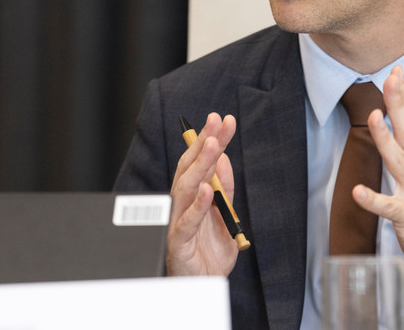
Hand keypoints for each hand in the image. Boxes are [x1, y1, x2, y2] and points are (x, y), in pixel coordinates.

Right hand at [166, 112, 238, 276]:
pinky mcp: (178, 242)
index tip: (225, 119)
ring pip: (186, 187)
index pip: (200, 161)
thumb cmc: (209, 252)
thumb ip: (224, 189)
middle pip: (190, 167)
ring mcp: (178, 221)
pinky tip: (208, 189)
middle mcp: (182, 203)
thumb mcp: (224, 215)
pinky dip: (198, 205)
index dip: (212, 139)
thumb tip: (224, 158)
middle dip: (203, 142)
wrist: (204, 285)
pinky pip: (187, 221)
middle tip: (216, 121)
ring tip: (214, 144)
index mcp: (192, 195)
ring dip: (201, 164)